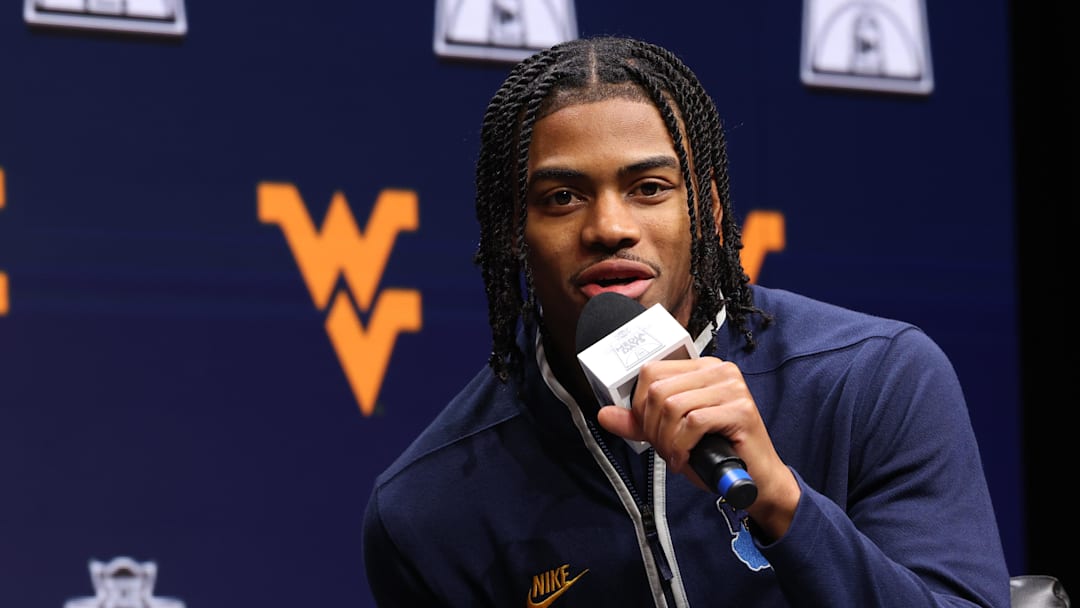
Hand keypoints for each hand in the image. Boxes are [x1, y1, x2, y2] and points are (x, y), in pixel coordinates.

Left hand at [595, 356, 800, 538]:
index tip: (652, 431)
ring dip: (667, 440)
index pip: (651, 372)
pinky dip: (682, 447)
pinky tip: (686, 460)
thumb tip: (604, 414)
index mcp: (700, 368)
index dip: (641, 406)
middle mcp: (718, 370)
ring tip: (677, 456)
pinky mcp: (741, 408)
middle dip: (653, 428)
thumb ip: (639, 423)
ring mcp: (732, 387)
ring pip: (673, 406)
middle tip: (666, 449)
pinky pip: (693, 422)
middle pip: (658, 391)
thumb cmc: (716, 454)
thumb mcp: (671, 434)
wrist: (756, 481)